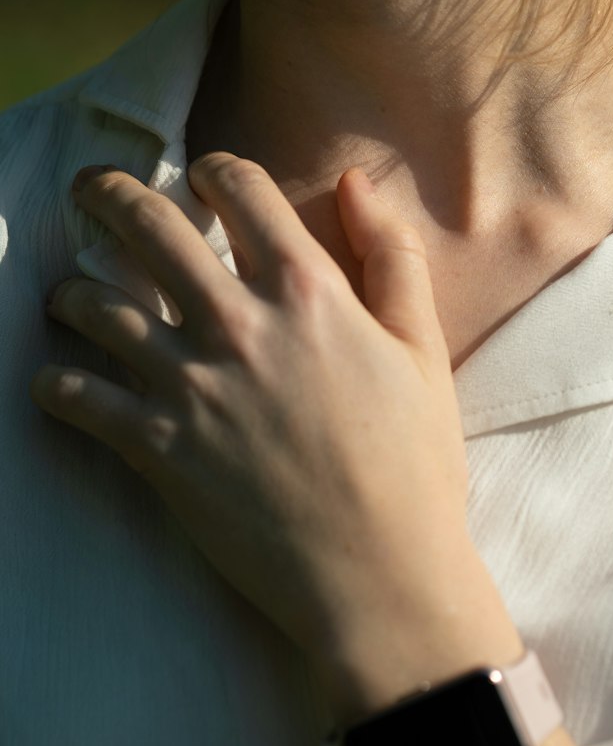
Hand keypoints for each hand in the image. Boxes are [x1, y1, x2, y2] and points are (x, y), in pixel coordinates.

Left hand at [30, 155, 476, 672]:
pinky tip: (57, 382)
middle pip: (147, 224)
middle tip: (89, 189)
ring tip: (68, 293)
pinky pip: (78, 399)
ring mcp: (191, 385)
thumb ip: (392, 256)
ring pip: (96, 305)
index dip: (212, 168)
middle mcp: (239, 323)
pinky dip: (57, 385)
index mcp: (307, 291)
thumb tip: (355, 183)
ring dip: (72, 290)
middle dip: (106, 192)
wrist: (380, 577)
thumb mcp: (422, 349)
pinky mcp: (158, 448)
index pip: (239, 187)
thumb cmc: (413, 465)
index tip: (200, 177)